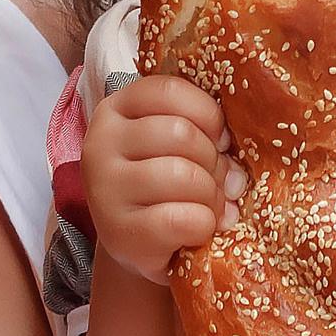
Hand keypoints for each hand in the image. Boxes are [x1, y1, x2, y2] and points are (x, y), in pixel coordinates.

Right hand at [79, 75, 239, 285]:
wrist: (137, 245)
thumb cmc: (163, 185)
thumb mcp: (174, 147)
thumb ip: (201, 134)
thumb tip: (235, 170)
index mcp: (116, 110)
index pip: (169, 90)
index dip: (208, 113)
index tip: (220, 139)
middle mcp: (100, 143)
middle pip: (180, 133)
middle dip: (214, 161)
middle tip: (219, 183)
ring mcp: (105, 189)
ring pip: (182, 175)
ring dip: (211, 196)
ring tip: (211, 207)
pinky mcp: (118, 232)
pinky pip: (179, 218)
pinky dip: (203, 224)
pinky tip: (198, 229)